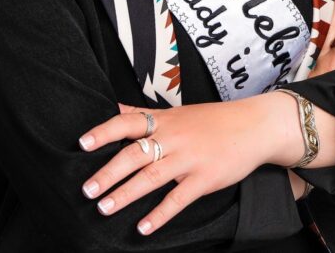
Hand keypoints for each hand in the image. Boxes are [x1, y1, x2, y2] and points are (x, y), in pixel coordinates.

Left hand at [77, 97, 272, 235]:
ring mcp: (188, 159)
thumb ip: (145, 114)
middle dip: (108, 172)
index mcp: (164, 120)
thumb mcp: (177, 112)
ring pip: (151, 177)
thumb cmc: (212, 120)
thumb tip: (116, 107)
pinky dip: (159, 214)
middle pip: (134, 153)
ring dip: (125, 194)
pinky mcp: (204, 179)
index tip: (82, 144)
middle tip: (86, 189)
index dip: (104, 132)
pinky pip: (177, 199)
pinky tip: (143, 227)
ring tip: (104, 208)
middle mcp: (173, 137)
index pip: (127, 122)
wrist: (252, 126)